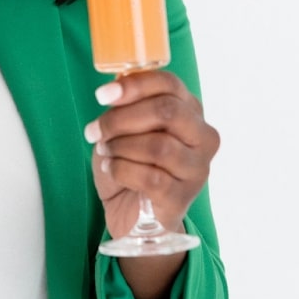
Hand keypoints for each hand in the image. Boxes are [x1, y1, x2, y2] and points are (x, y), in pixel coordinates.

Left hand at [84, 69, 219, 241]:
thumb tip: (113, 92)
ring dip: (120, 147)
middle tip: (95, 131)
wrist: (133, 213)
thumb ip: (127, 107)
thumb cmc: (131, 164)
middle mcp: (203, 137)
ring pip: (158, 146)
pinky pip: (150, 177)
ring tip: (105, 152)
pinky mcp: (182, 197)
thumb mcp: (126, 129)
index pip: (170, 84)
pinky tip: (111, 169)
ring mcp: (197, 169)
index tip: (101, 95)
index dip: (134, 86)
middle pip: (166, 112)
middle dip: (121, 119)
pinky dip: (121, 170)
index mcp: (191, 111)